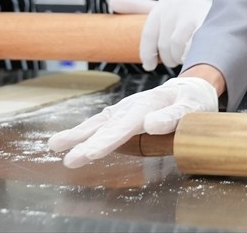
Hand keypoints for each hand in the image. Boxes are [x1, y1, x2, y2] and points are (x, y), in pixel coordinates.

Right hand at [48, 76, 217, 167]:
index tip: (88, 155)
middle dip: (85, 143)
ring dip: (77, 135)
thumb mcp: (191, 108)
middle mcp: (131, 108)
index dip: (105, 142)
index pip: (123, 128)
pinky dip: (84, 130)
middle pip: (105, 127)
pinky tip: (67, 139)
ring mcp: (124, 110)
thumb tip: (151, 124)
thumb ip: (172, 116)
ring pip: (98, 123)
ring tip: (54, 145)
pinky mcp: (122, 114)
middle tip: (66, 158)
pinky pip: (100, 123)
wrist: (191, 88)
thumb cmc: (193, 101)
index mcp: (146, 107)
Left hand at [108, 0, 211, 69]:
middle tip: (177, 60)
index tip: (150, 65)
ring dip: (181, 58)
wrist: (232, 11)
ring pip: (175, 49)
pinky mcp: (204, 23)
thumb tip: (112, 1)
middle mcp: (176, 4)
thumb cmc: (194, 15)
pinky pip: (190, 49)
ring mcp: (190, 13)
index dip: (147, 53)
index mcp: (165, 2)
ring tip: (188, 56)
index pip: (148, 33)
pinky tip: (198, 54)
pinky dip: (192, 56)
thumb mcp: (167, 8)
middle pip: (163, 45)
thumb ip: (140, 6)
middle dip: (169, 58)